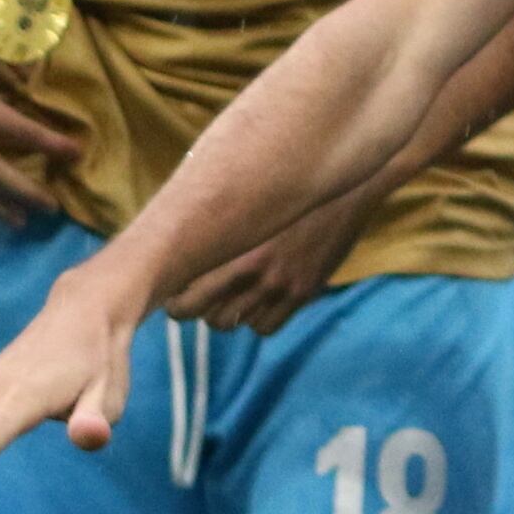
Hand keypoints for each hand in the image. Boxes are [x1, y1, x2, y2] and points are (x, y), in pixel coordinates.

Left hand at [173, 183, 371, 334]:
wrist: (341, 188)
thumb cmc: (284, 186)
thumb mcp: (243, 203)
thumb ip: (217, 229)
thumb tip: (183, 245)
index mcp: (231, 247)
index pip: (188, 297)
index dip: (176, 303)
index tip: (173, 296)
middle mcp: (254, 272)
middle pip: (210, 317)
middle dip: (198, 312)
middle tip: (194, 302)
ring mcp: (280, 286)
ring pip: (236, 323)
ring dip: (227, 314)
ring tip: (227, 296)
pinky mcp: (302, 292)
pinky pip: (265, 327)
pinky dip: (255, 320)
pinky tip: (256, 301)